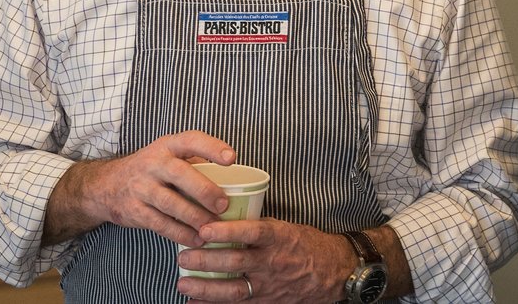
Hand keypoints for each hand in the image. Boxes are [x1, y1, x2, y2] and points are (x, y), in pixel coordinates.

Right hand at [44, 130, 235, 247]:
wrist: (107, 185)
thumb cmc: (152, 169)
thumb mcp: (169, 155)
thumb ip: (196, 162)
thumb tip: (234, 179)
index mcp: (167, 146)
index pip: (192, 140)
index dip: (212, 148)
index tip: (232, 158)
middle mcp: (153, 163)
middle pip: (180, 174)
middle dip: (204, 190)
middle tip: (224, 205)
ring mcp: (141, 187)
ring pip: (171, 203)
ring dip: (195, 217)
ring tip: (214, 228)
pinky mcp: (134, 210)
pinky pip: (160, 224)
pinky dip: (180, 233)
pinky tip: (196, 239)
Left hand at [177, 219, 351, 302]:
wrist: (333, 272)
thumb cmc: (307, 245)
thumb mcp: (287, 228)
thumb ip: (258, 228)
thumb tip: (226, 221)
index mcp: (279, 238)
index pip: (252, 233)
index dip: (228, 232)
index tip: (205, 229)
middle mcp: (273, 263)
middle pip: (236, 263)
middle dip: (207, 261)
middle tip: (184, 257)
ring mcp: (269, 285)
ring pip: (233, 289)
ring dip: (205, 288)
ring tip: (183, 283)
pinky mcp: (266, 302)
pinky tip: (195, 303)